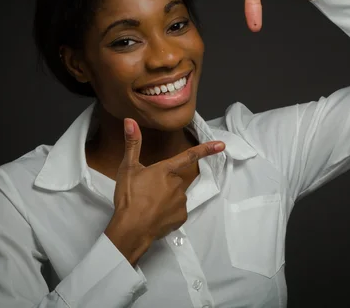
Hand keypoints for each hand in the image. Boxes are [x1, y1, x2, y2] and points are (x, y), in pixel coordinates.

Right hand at [104, 118, 224, 264]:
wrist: (131, 229)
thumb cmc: (129, 197)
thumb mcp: (128, 169)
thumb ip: (132, 144)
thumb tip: (130, 120)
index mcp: (166, 170)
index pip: (188, 156)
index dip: (206, 149)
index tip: (222, 145)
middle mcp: (177, 184)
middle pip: (174, 180)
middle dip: (164, 184)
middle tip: (146, 192)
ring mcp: (181, 202)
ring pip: (176, 195)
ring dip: (166, 198)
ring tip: (148, 205)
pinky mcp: (181, 217)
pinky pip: (176, 211)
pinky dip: (167, 213)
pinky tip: (155, 216)